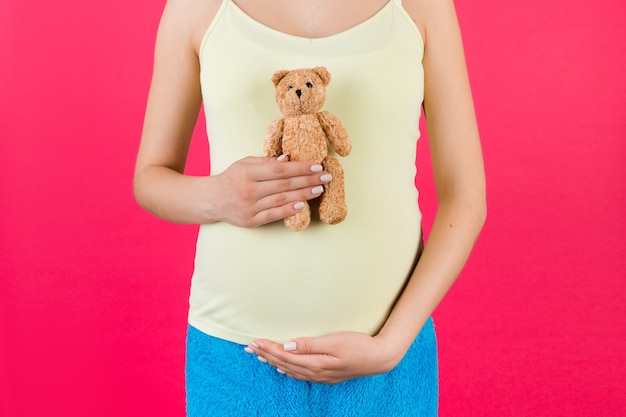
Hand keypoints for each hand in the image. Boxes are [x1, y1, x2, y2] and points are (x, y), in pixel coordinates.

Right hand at [211, 155, 330, 226]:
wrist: (210, 200)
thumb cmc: (231, 179)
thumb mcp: (244, 164)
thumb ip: (265, 162)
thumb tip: (288, 159)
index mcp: (248, 173)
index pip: (280, 169)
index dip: (301, 168)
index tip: (317, 166)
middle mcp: (249, 190)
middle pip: (284, 184)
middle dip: (308, 180)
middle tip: (326, 177)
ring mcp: (249, 207)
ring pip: (282, 200)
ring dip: (303, 194)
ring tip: (319, 189)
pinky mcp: (250, 221)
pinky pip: (273, 215)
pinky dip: (288, 210)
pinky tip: (301, 205)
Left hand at [245, 332, 402, 383]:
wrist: (380, 358)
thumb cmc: (359, 345)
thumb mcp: (334, 341)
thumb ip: (310, 344)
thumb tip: (288, 346)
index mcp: (315, 363)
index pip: (285, 356)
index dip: (268, 348)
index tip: (254, 341)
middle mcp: (315, 372)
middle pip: (284, 364)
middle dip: (265, 355)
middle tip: (249, 347)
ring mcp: (321, 375)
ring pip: (290, 370)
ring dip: (273, 362)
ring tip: (259, 356)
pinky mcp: (327, 375)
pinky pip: (300, 374)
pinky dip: (287, 370)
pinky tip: (283, 368)